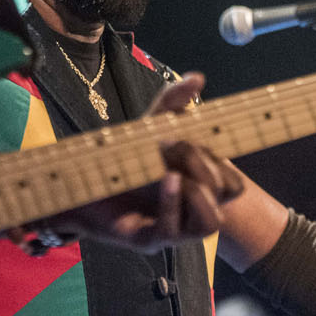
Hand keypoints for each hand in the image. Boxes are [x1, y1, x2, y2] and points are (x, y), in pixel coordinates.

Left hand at [45, 72, 243, 251]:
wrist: (82, 182)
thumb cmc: (125, 157)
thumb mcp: (150, 124)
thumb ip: (173, 102)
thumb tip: (198, 77)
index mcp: (199, 186)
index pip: (233, 182)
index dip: (225, 160)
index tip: (206, 134)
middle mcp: (192, 208)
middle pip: (225, 193)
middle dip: (206, 163)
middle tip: (175, 141)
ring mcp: (175, 226)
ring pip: (213, 220)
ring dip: (200, 192)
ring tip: (174, 168)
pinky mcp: (150, 239)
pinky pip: (174, 229)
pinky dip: (173, 201)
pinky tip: (167, 179)